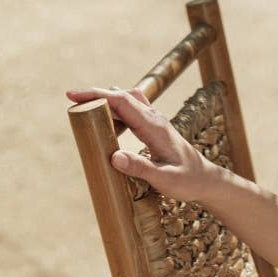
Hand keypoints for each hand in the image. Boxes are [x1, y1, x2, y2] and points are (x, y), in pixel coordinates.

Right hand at [65, 86, 220, 202]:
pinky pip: (131, 110)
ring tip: (83, 110)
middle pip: (121, 96)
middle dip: (95, 95)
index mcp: (154, 127)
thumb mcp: (165, 180)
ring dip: (105, 101)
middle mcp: (154, 119)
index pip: (122, 102)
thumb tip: (114, 157)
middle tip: (71, 100)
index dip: (97, 95)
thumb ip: (141, 168)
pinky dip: (115, 109)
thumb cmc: (188, 181)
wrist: (206, 180)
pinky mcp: (154, 127)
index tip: (74, 96)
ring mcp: (155, 121)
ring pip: (126, 101)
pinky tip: (105, 118)